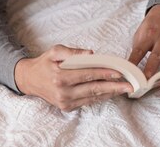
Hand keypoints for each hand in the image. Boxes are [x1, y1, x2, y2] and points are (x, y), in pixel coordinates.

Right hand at [14, 44, 132, 110]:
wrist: (30, 80)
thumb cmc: (45, 63)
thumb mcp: (55, 51)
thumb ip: (73, 52)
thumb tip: (91, 53)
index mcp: (60, 77)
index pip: (87, 75)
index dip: (104, 73)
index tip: (119, 72)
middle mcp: (63, 92)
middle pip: (93, 88)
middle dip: (114, 87)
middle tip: (129, 85)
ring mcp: (65, 102)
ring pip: (93, 97)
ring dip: (110, 93)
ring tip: (124, 89)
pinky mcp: (67, 107)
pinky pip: (88, 101)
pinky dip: (101, 97)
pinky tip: (111, 92)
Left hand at [128, 4, 159, 78]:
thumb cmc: (152, 24)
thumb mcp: (141, 32)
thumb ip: (138, 48)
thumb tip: (132, 65)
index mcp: (148, 35)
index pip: (138, 52)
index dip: (132, 63)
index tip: (129, 75)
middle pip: (156, 57)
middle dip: (151, 70)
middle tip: (146, 82)